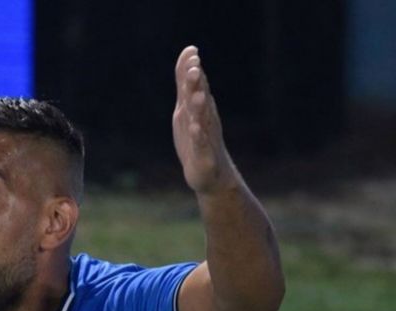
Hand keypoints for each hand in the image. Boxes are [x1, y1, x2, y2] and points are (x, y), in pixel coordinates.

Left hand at [172, 46, 236, 193]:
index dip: (191, 69)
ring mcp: (204, 136)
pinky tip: (196, 128)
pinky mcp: (203, 154)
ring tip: (197, 96)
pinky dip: (198, 135)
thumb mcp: (186, 110)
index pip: (194, 84)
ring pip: (202, 119)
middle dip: (197, 84)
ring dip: (200, 107)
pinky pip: (201, 143)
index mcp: (197, 108)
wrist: (210, 175)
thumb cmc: (197, 140)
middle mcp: (204, 118)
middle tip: (195, 67)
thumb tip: (187, 60)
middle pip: (200, 97)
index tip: (191, 50)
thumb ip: (186, 86)